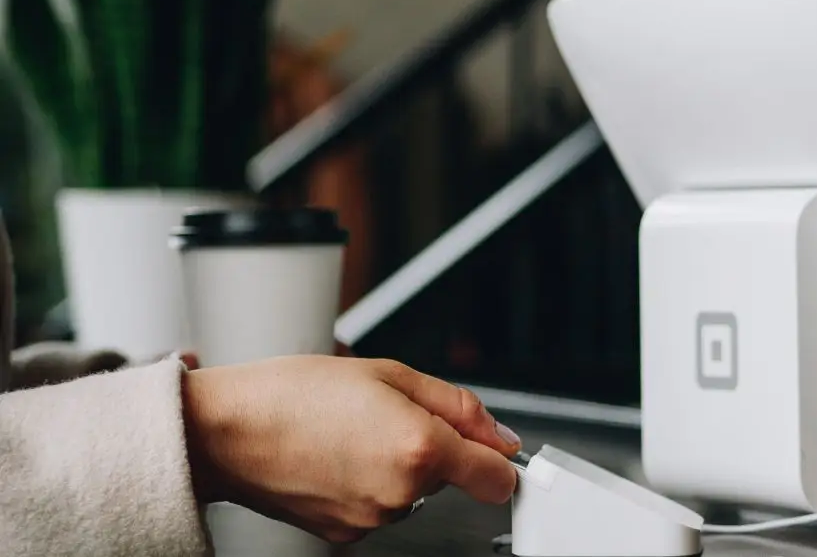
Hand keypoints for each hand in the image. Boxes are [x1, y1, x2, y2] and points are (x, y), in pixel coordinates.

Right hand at [182, 355, 521, 542]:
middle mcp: (400, 494)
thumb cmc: (292, 394)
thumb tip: (498, 433)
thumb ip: (457, 404)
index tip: (493, 447)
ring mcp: (373, 519)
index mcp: (419, 448)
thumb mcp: (389, 373)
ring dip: (397, 463)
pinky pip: (379, 505)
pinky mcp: (346, 535)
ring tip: (351, 431)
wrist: (225, 431)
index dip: (499, 457)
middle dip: (433, 444)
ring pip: (413, 490)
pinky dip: (368, 482)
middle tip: (385, 413)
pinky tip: (336, 457)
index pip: (497, 477)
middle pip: (450, 475)